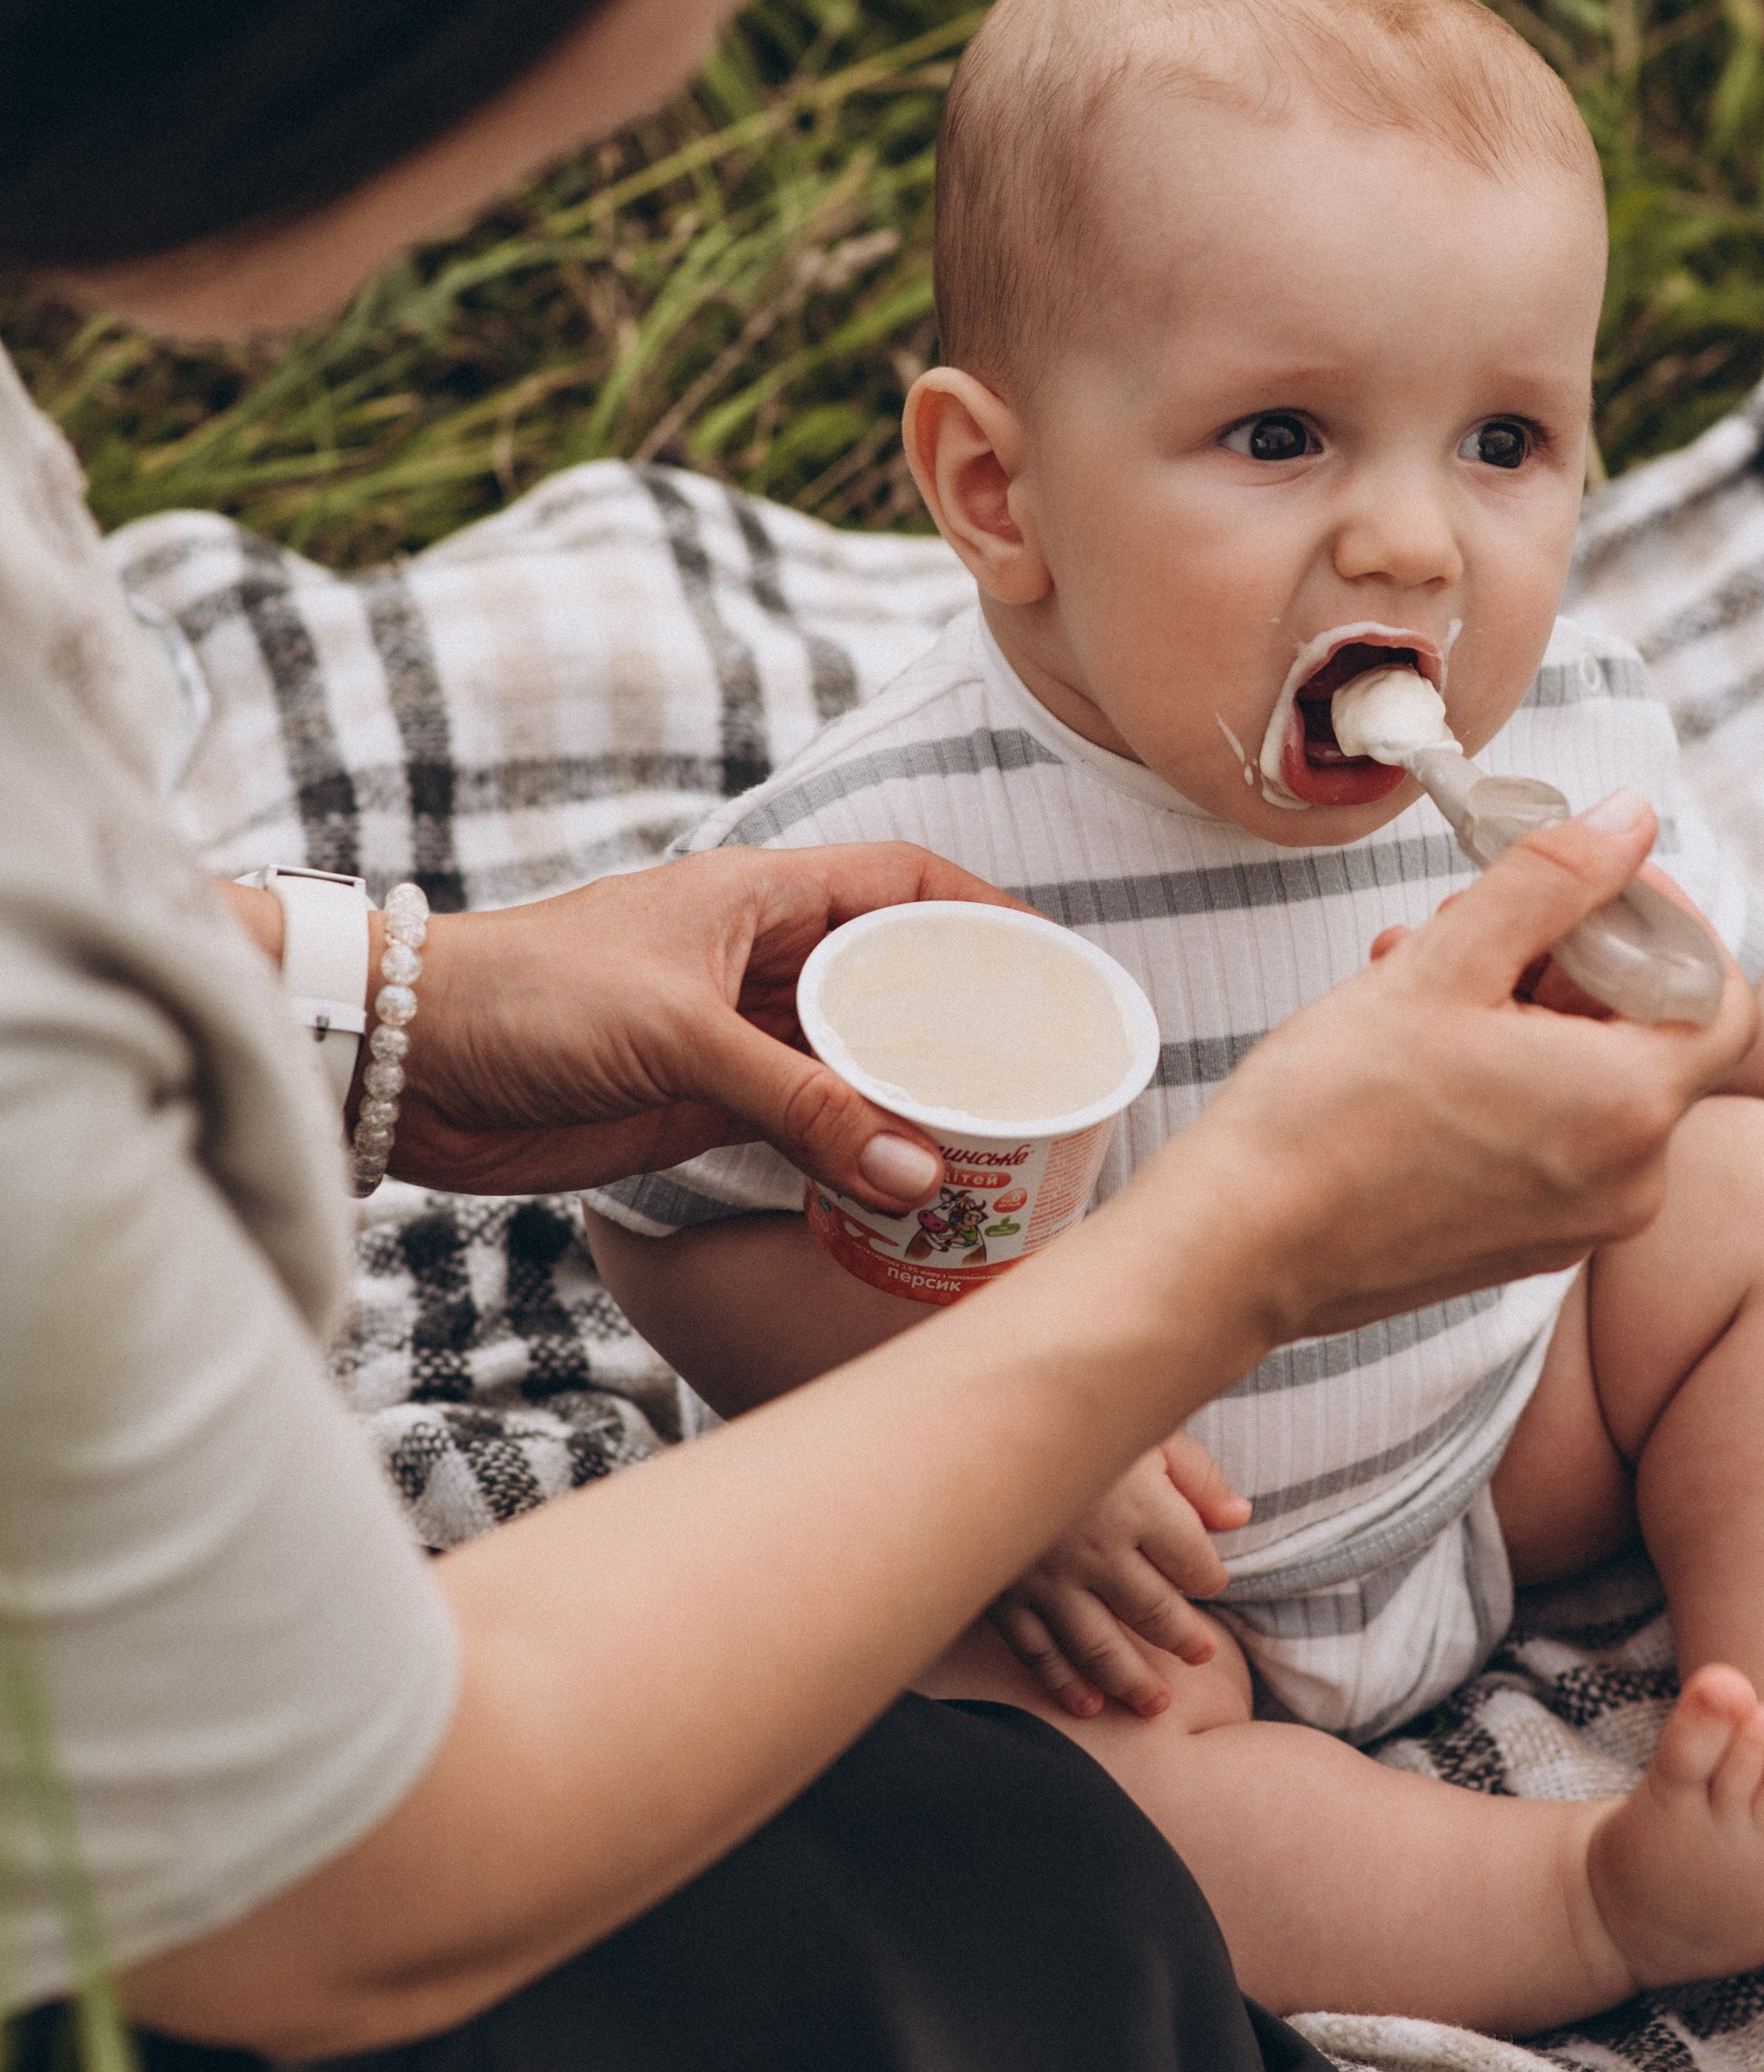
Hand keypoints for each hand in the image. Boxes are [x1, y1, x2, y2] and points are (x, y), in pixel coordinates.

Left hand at [226, 847, 1014, 1209]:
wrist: (401, 1056)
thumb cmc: (527, 997)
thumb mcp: (681, 1038)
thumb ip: (802, 1105)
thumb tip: (921, 1170)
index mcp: (761, 896)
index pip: (905, 883)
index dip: (985, 912)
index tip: (1054, 964)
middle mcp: (759, 959)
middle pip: (894, 980)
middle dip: (967, 1024)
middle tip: (1045, 1077)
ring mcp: (734, 1036)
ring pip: (855, 1062)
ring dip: (914, 1100)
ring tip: (997, 1144)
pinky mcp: (702, 1106)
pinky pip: (806, 1127)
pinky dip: (855, 1156)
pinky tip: (906, 1189)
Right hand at [988, 1434, 1251, 1718]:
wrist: (967, 1420)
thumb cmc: (1068, 1415)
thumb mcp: (1142, 1426)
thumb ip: (1195, 1474)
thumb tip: (1239, 1518)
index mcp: (1139, 1504)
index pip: (1196, 1565)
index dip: (1209, 1577)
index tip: (1209, 1579)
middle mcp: (1097, 1549)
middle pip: (1154, 1611)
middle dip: (1183, 1637)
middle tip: (1203, 1654)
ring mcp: (1047, 1578)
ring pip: (1100, 1646)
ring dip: (1132, 1680)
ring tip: (1157, 1702)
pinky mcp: (1003, 1594)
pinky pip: (1037, 1650)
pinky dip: (1063, 1683)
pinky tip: (1087, 1704)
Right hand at [1124, 794, 1759, 1356]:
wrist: (1242, 1247)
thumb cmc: (1331, 1108)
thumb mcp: (1447, 960)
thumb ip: (1553, 877)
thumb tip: (1631, 819)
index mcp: (1628, 1108)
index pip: (1719, 994)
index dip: (1667, 923)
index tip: (1587, 887)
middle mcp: (1629, 1181)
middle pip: (1651, 1034)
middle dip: (1571, 956)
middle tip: (1477, 915)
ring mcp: (1580, 1224)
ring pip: (1593, 1081)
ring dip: (1525, 1009)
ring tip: (1420, 970)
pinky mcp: (1528, 1246)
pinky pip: (1555, 1138)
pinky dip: (1510, 1077)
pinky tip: (1417, 1047)